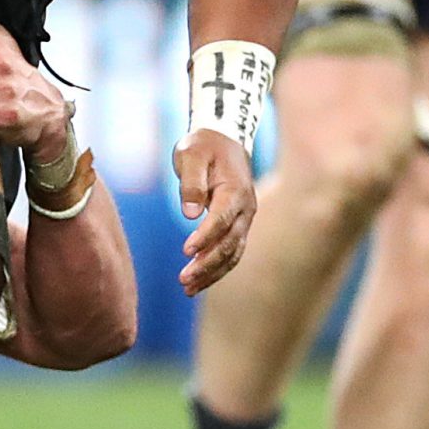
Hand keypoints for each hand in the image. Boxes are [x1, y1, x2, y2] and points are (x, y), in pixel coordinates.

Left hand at [172, 129, 255, 295]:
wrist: (224, 140)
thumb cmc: (204, 146)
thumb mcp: (192, 155)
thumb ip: (191, 182)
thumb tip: (189, 213)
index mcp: (235, 191)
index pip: (221, 220)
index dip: (205, 237)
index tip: (186, 250)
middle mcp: (245, 209)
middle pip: (229, 243)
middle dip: (207, 264)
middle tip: (183, 279)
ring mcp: (245, 219)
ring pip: (232, 253)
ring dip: (211, 273)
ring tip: (188, 288)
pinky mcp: (238, 226)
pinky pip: (231, 252)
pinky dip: (216, 269)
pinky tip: (198, 282)